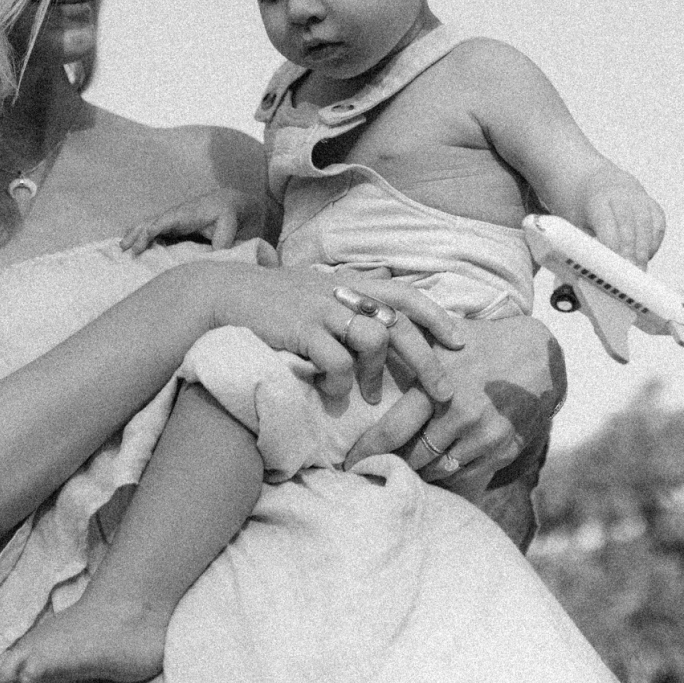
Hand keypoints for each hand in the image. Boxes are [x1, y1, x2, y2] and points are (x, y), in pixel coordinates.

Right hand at [122, 187, 256, 254]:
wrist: (227, 203)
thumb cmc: (226, 215)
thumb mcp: (228, 227)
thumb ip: (221, 243)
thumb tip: (214, 260)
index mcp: (185, 215)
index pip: (163, 222)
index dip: (150, 233)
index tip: (138, 246)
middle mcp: (174, 216)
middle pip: (150, 223)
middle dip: (136, 234)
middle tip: (123, 249)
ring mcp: (171, 221)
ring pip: (148, 225)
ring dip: (134, 234)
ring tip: (121, 248)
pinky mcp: (172, 227)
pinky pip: (153, 230)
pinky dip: (140, 236)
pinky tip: (132, 247)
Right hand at [199, 260, 464, 407]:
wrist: (224, 295)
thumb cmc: (271, 301)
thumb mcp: (313, 291)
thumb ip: (345, 301)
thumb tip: (378, 321)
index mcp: (347, 283)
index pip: (403, 294)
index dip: (435, 316)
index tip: (459, 341)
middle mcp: (340, 291)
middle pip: (398, 322)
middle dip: (426, 359)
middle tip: (442, 393)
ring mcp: (321, 308)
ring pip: (373, 339)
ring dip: (376, 375)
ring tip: (370, 399)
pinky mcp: (300, 329)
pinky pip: (336, 361)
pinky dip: (340, 383)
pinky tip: (332, 394)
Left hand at [344, 312, 565, 491]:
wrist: (537, 356)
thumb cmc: (479, 343)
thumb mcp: (441, 336)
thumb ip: (405, 341)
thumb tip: (364, 337)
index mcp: (437, 386)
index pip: (392, 430)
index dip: (368, 451)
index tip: (351, 463)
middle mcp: (460, 415)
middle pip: (413, 457)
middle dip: (395, 463)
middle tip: (378, 468)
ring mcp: (483, 436)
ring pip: (439, 470)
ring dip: (422, 471)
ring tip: (408, 467)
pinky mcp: (502, 451)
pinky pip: (466, 476)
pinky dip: (450, 474)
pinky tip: (440, 466)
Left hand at [572, 164, 665, 268]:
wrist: (602, 183)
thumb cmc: (587, 210)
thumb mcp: (577, 222)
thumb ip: (584, 242)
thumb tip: (592, 269)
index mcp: (598, 199)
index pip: (607, 223)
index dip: (612, 246)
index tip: (614, 265)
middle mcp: (621, 196)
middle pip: (629, 225)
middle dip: (631, 251)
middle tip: (630, 273)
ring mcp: (640, 199)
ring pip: (647, 225)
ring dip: (644, 250)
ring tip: (639, 270)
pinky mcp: (653, 205)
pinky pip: (658, 225)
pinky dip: (654, 243)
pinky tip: (646, 256)